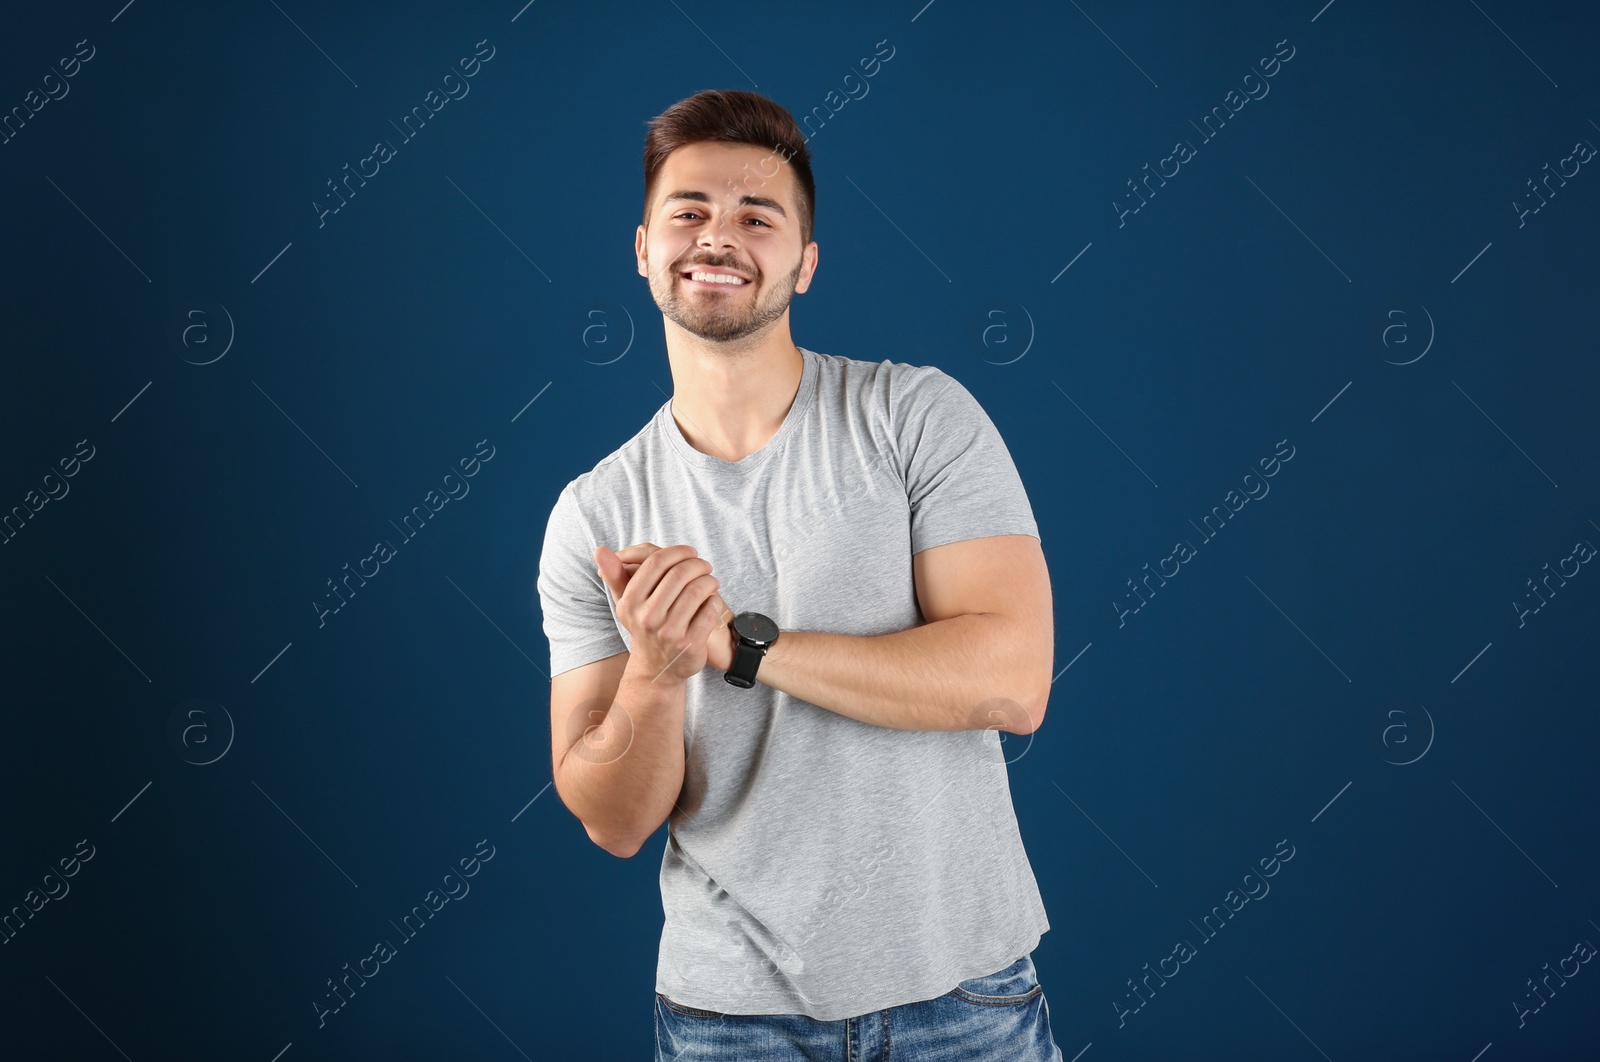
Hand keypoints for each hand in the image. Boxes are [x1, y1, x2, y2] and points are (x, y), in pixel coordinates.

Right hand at [595, 542, 735, 681]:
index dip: (677, 552)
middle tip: (704, 565)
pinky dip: (715, 600)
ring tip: (710, 580)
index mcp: (631, 603)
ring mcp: (670, 633)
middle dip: (697, 564)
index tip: (690, 552)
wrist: (656, 669)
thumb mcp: (626, 603)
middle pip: (679, 574)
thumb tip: (599, 549)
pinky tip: (712, 599)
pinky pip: (709, 610)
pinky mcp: (691, 644)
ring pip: (697, 590)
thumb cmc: (643, 627)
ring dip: (709, 580)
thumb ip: (615, 575)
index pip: (655, 563)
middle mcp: (648, 618)